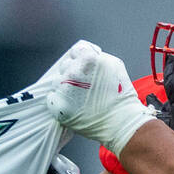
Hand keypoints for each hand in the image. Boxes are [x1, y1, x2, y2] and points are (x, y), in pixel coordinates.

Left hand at [45, 40, 154, 155]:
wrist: (120, 120)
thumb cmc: (120, 94)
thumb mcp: (114, 65)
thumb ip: (97, 57)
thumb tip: (85, 54)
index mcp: (87, 59)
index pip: (74, 52)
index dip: (79, 60)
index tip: (84, 69)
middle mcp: (73, 72)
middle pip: (64, 67)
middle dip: (72, 73)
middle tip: (84, 85)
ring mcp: (64, 89)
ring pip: (57, 83)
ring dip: (65, 88)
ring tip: (80, 97)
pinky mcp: (59, 105)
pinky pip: (52, 99)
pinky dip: (60, 101)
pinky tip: (73, 105)